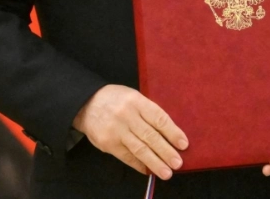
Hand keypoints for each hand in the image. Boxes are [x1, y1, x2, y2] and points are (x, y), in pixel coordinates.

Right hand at [72, 84, 186, 178]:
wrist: (86, 103)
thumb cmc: (117, 99)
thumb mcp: (134, 97)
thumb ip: (149, 112)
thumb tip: (169, 132)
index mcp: (137, 101)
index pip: (159, 118)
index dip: (173, 132)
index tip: (183, 144)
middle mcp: (127, 116)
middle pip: (150, 136)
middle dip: (166, 151)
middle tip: (178, 163)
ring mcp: (116, 131)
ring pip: (139, 149)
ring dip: (155, 162)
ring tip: (167, 172)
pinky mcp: (108, 143)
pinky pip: (126, 156)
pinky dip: (138, 164)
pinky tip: (148, 170)